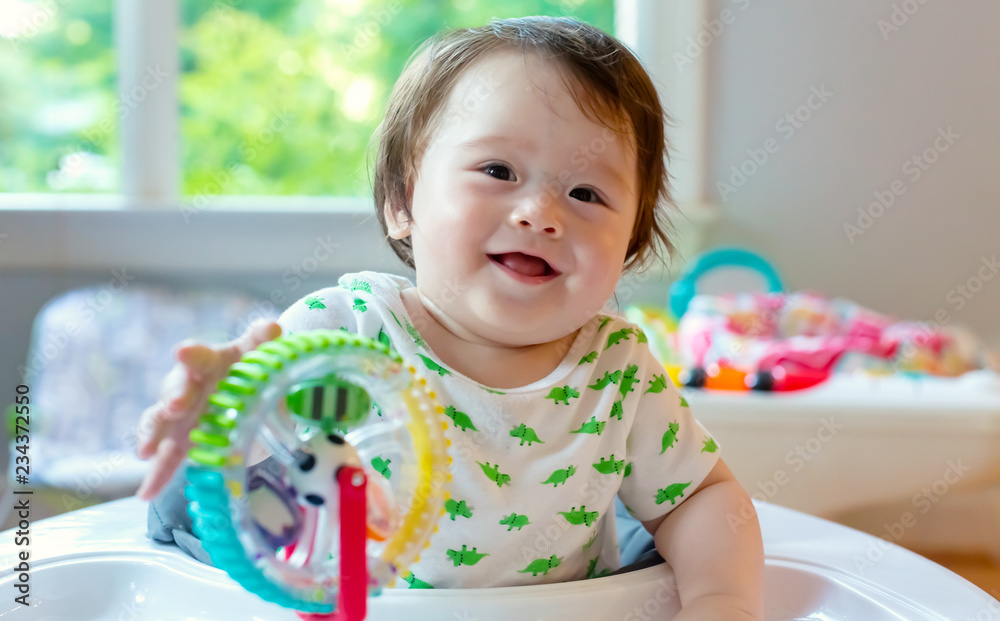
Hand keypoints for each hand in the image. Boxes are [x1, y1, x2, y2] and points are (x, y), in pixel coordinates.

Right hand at [135, 320, 281, 499]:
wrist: (249, 393)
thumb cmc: (250, 369)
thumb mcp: (259, 356)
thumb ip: (263, 342)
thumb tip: (273, 326)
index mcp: (210, 362)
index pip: (200, 356)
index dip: (192, 354)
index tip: (183, 351)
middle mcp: (189, 385)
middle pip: (176, 388)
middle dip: (174, 397)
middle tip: (175, 407)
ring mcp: (181, 414)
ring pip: (161, 422)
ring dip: (154, 434)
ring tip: (147, 450)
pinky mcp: (180, 440)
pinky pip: (165, 456)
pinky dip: (156, 474)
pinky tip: (146, 492)